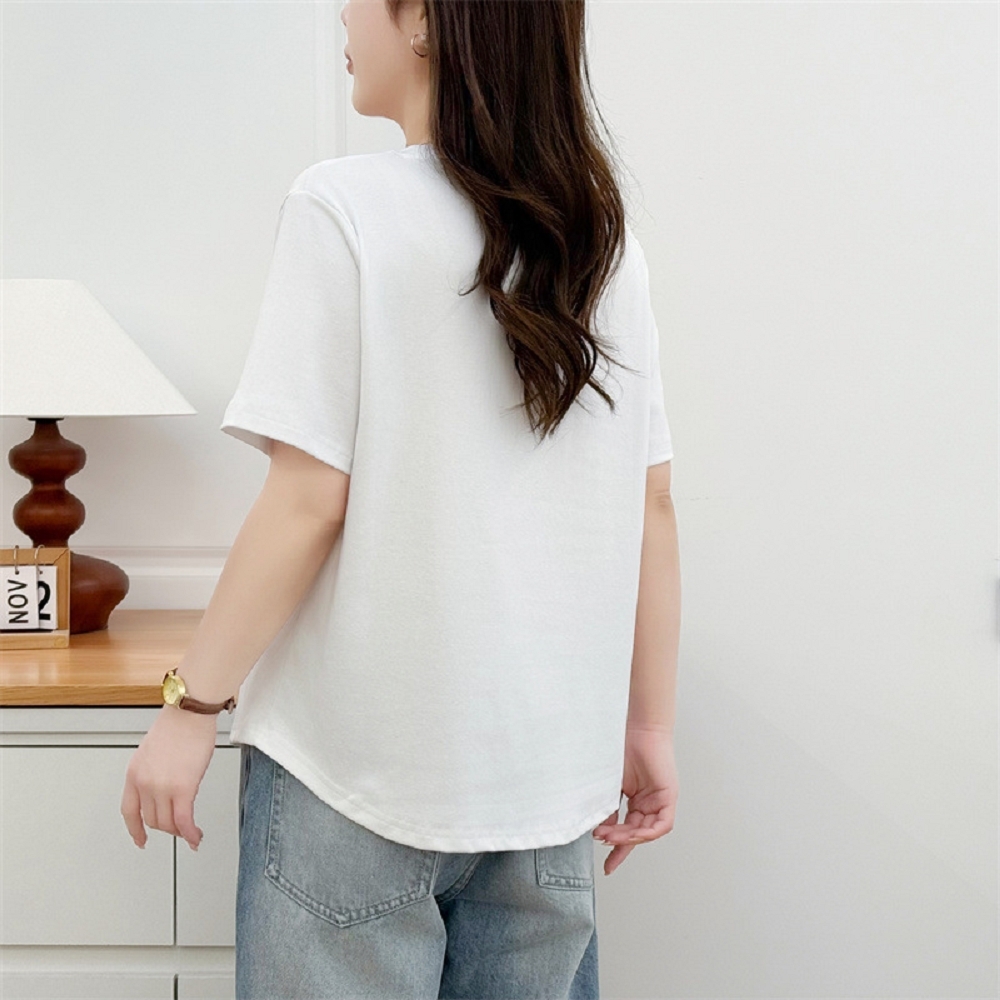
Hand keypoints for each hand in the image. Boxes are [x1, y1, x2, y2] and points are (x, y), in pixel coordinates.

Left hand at [121, 704, 217, 850]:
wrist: (189, 714)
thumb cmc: (177, 725)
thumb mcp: (153, 752)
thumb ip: (154, 774)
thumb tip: (167, 791)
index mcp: (134, 774)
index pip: (129, 811)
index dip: (135, 829)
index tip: (140, 839)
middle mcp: (144, 783)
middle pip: (152, 819)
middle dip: (167, 828)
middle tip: (179, 828)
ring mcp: (162, 788)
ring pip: (168, 824)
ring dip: (180, 831)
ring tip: (190, 831)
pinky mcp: (183, 789)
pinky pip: (184, 820)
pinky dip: (190, 833)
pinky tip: (196, 836)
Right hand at [592, 723, 677, 875]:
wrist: (636, 727)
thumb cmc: (621, 747)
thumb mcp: (610, 784)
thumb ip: (607, 807)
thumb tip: (599, 829)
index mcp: (635, 800)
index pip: (627, 831)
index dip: (617, 850)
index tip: (607, 867)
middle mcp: (649, 804)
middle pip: (636, 833)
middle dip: (619, 842)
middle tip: (602, 841)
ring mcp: (660, 801)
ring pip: (648, 832)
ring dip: (630, 838)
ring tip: (611, 836)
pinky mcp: (669, 796)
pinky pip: (662, 824)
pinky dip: (648, 832)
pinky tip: (634, 833)